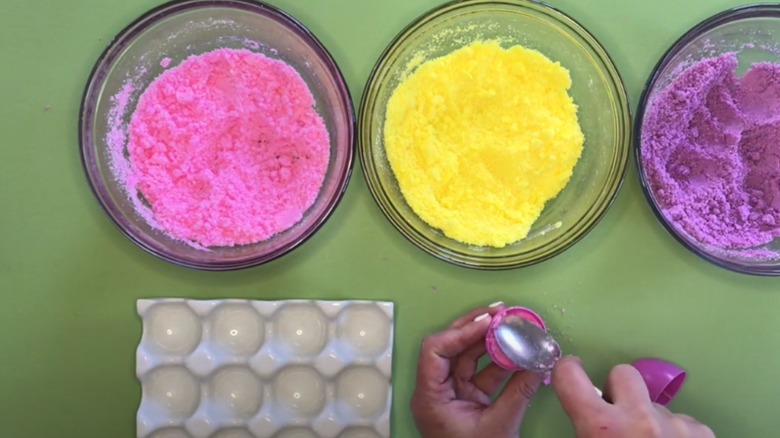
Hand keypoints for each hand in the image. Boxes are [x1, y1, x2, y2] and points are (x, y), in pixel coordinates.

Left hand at [411, 305, 544, 437]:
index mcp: (431, 397)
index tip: (488, 320)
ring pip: (467, 357)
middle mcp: (436, 390)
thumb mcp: (499, 427)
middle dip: (476, 328)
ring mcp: (451, 394)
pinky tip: (516, 351)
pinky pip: (481, 373)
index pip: (435, 350)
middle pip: (450, 347)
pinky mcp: (466, 400)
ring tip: (511, 325)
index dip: (460, 331)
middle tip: (501, 312)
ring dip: (490, 342)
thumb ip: (518, 392)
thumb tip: (539, 363)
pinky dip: (498, 362)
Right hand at [552, 356, 714, 437]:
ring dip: (652, 418)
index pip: (570, 376)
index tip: (572, 369)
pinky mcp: (703, 434)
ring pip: (657, 403)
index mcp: (602, 428)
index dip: (568, 370)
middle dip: (620, 390)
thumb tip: (582, 417)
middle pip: (623, 374)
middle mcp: (639, 420)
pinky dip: (678, 434)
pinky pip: (685, 423)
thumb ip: (585, 429)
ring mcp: (675, 426)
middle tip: (619, 416)